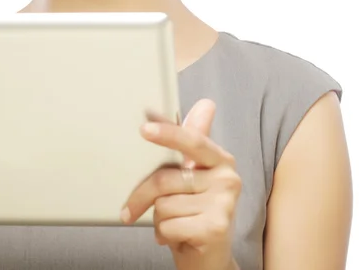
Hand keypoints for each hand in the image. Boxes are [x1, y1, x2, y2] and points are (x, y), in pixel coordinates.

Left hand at [121, 99, 240, 269]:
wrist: (210, 260)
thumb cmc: (196, 212)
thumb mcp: (192, 175)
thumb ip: (193, 139)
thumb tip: (205, 104)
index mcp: (220, 159)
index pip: (191, 140)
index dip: (167, 133)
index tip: (144, 128)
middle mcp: (228, 178)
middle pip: (165, 177)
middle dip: (142, 195)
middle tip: (130, 208)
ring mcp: (225, 204)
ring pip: (164, 203)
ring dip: (158, 219)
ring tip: (173, 224)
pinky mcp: (216, 228)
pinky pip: (168, 224)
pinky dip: (164, 234)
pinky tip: (177, 237)